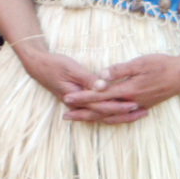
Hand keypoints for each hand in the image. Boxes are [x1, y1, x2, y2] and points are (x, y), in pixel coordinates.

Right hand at [17, 44, 146, 123]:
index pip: (101, 106)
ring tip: (136, 113)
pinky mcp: (79, 100)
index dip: (118, 105)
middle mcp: (78, 105)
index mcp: (76, 98)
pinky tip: (120, 111)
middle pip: (104, 114)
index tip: (133, 104)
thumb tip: (103, 86)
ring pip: (101, 114)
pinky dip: (110, 111)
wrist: (37, 65)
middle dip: (123, 113)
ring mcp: (78, 104)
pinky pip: (97, 109)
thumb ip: (87, 79)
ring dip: (119, 115)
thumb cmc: (54, 64)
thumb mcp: (71, 68)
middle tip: (141, 111)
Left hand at [77, 52, 179, 114]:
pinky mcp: (143, 106)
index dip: (82, 97)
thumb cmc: (162, 65)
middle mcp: (131, 102)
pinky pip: (122, 117)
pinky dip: (110, 119)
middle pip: (102, 110)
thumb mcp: (141, 62)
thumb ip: (120, 69)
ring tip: (79, 119)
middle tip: (65, 116)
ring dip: (94, 118)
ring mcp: (137, 106)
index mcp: (128, 90)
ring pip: (112, 116)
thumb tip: (101, 76)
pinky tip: (104, 119)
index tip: (67, 98)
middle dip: (83, 113)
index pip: (99, 96)